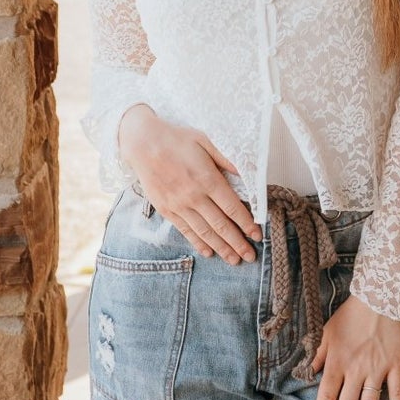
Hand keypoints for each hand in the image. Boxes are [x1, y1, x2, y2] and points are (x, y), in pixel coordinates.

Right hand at [117, 106, 261, 264]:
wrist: (142, 144)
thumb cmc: (176, 140)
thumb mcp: (205, 140)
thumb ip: (226, 158)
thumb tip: (246, 172)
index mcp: (208, 179)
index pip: (232, 207)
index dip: (247, 223)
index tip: (257, 235)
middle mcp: (194, 196)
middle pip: (221, 225)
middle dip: (237, 243)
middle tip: (250, 256)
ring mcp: (179, 205)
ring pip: (204, 232)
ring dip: (221, 248)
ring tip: (234, 260)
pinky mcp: (167, 210)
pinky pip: (185, 230)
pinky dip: (198, 243)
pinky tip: (209, 252)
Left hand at [310, 294, 399, 399]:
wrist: (381, 298)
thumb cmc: (350, 315)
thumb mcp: (325, 332)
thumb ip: (316, 355)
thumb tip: (307, 374)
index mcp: (337, 362)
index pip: (326, 395)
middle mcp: (356, 369)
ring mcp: (377, 369)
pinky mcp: (396, 366)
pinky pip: (396, 391)